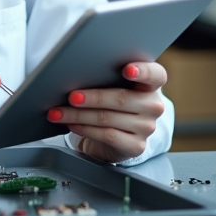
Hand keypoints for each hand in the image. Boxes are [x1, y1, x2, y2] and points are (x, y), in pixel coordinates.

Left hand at [44, 62, 166, 162]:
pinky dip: (85, 129)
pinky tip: (72, 125)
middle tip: (71, 97)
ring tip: (60, 112)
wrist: (116, 136)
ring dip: (79, 115)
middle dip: (92, 97)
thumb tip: (78, 72)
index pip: (155, 74)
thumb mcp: (114, 86)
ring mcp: (147, 127)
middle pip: (121, 98)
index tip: (127, 69)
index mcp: (152, 84)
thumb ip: (107, 76)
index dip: (142, 71)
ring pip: (108, 118)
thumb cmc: (112, 102)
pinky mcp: (136, 146)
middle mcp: (153, 105)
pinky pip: (107, 135)